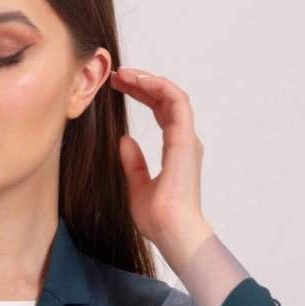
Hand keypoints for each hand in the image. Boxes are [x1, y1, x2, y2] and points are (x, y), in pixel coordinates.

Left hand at [110, 66, 214, 271]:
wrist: (171, 231)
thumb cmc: (159, 218)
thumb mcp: (137, 187)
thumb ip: (134, 164)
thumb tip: (125, 141)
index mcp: (176, 150)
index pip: (161, 112)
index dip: (142, 95)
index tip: (119, 88)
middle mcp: (184, 141)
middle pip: (165, 100)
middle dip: (142, 84)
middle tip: (117, 76)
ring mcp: (187, 138)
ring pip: (171, 95)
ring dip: (148, 80)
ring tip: (123, 74)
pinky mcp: (185, 138)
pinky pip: (175, 100)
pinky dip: (158, 86)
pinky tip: (138, 81)